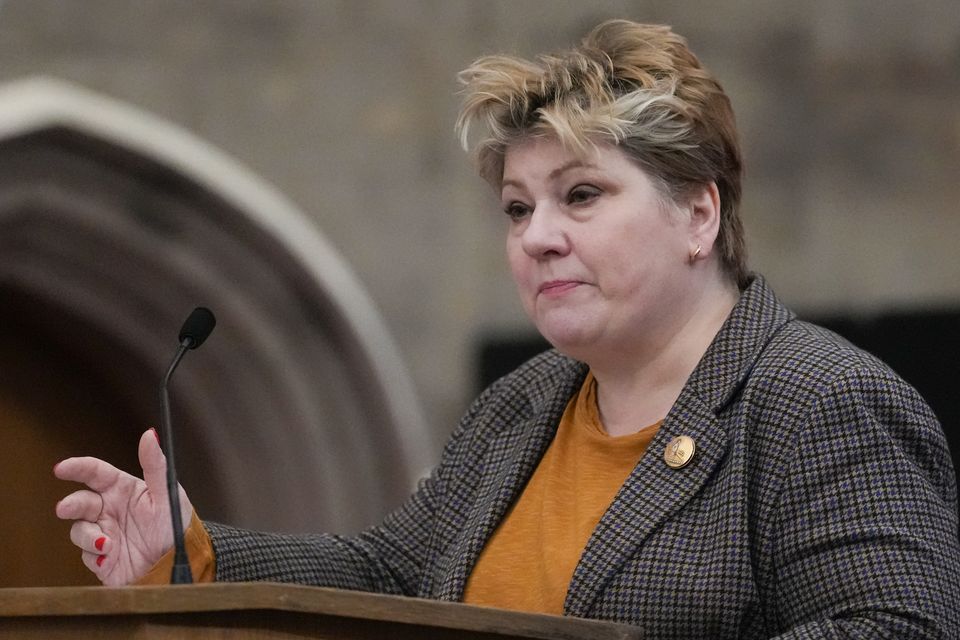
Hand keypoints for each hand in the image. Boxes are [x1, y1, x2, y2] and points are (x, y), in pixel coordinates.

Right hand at [54, 429, 193, 585]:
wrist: (178, 562)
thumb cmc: (175, 524)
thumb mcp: (167, 493)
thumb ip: (155, 464)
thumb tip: (149, 434)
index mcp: (122, 489)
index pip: (95, 473)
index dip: (77, 467)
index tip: (61, 468)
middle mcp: (108, 509)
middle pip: (79, 501)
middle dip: (70, 504)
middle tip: (65, 508)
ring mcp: (103, 533)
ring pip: (79, 530)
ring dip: (88, 536)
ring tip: (108, 544)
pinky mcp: (101, 558)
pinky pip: (87, 555)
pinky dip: (96, 556)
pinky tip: (110, 558)